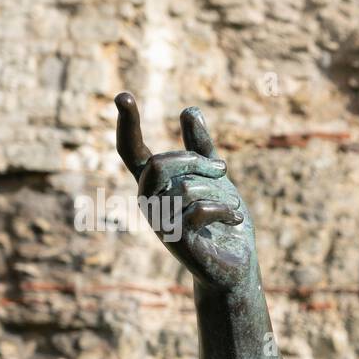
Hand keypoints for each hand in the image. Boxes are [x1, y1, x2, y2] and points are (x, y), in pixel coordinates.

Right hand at [115, 92, 254, 292]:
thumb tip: (189, 110)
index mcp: (154, 184)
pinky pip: (198, 210)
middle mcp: (149, 201)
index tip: (123, 95)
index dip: (127, 124)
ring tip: (233, 206)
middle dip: (196, 161)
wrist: (235, 263)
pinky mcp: (175, 240)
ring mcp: (159, 222)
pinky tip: (235, 219)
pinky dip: (224, 210)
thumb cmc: (223, 220)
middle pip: (160, 163)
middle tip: (224, 169)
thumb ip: (201, 148)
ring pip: (186, 187)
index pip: (132, 151)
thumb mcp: (215, 179)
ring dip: (219, 192)